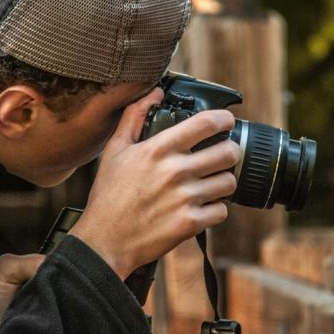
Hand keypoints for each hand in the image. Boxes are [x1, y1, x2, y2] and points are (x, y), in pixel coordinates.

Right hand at [69, 88, 240, 279]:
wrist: (104, 241)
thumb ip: (134, 117)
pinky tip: (202, 207)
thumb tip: (154, 92)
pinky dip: (216, 210)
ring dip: (223, 182)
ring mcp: (185, 198)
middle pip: (227, 152)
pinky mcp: (190, 223)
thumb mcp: (114, 150)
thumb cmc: (108, 196)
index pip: (206, 123)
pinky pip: (222, 211)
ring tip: (210, 183)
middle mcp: (175, 171)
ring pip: (229, 182)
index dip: (224, 119)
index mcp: (158, 149)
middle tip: (221, 155)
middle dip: (228, 151)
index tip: (226, 122)